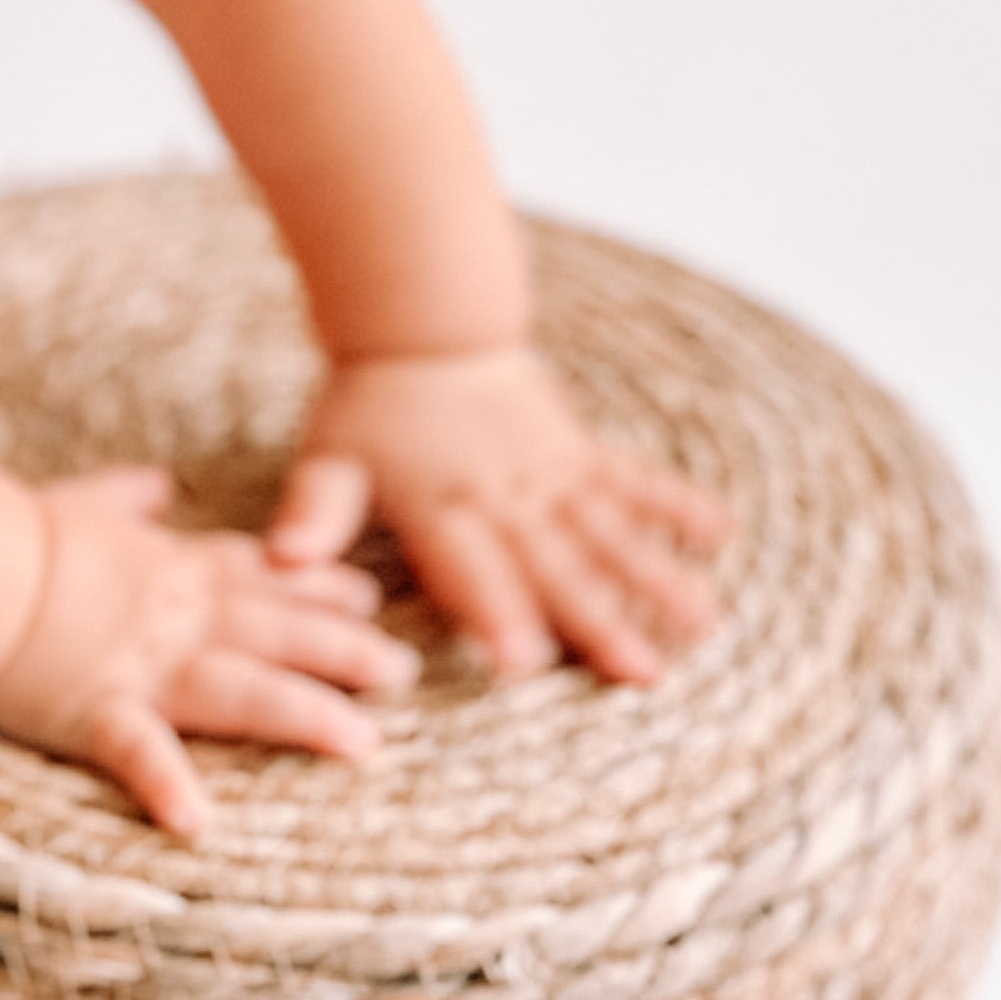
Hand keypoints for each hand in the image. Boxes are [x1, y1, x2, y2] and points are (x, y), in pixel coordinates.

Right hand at [0, 467, 418, 840]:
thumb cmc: (3, 533)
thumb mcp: (76, 502)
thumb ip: (123, 496)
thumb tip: (155, 482)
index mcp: (165, 568)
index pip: (258, 575)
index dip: (317, 586)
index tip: (368, 592)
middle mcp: (170, 616)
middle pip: (274, 631)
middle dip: (343, 650)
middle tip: (404, 670)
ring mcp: (137, 665)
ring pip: (241, 689)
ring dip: (305, 715)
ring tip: (364, 743)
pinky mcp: (89, 710)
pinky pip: (134, 752)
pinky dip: (165, 787)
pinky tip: (200, 825)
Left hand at [273, 346, 732, 684]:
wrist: (422, 327)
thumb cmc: (369, 407)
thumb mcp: (329, 458)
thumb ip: (313, 512)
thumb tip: (280, 561)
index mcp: (443, 507)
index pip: (471, 570)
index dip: (496, 615)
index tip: (523, 666)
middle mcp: (505, 497)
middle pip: (556, 566)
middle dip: (599, 621)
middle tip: (640, 673)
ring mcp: (550, 475)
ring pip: (610, 533)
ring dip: (656, 578)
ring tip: (701, 623)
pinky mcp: (577, 453)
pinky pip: (632, 481)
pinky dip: (675, 505)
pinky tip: (720, 535)